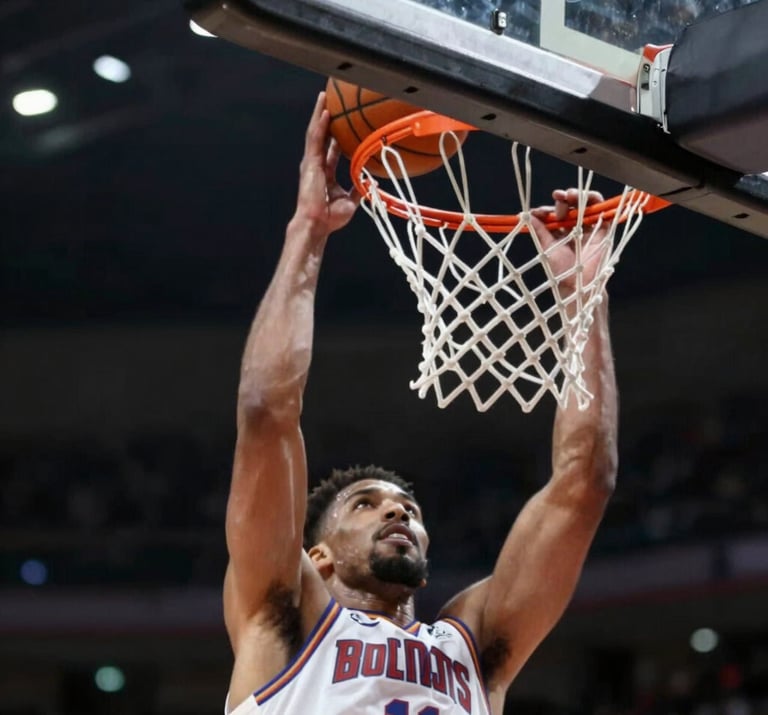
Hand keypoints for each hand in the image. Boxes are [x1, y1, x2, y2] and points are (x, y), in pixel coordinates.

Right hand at [293, 92, 359, 236]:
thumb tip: (372, 181)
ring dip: (319, 114)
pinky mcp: (309, 163)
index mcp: (326, 172)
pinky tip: (324, 112)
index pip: (331, 149)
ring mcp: (312, 163)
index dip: (336, 135)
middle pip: (322, 136)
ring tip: (323, 97)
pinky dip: (319, 125)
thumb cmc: (330, 217)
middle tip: (330, 100)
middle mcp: (317, 165)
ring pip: (316, 132)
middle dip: (325, 118)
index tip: (343, 122)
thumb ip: (359, 189)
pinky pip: (315, 140)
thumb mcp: (350, 201)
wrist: (317, 224)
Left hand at [529, 189, 609, 296]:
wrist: (576, 284)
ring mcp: (589, 227)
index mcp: (560, 231)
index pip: (554, 213)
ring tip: (570, 195)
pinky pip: (602, 209)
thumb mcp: (547, 247)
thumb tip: (525, 214)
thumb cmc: (561, 270)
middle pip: (570, 205)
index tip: (539, 211)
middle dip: (563, 199)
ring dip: (578, 195)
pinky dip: (595, 200)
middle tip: (558, 198)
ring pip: (586, 203)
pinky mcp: (603, 229)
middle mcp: (575, 227)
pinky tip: (587, 198)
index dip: (548, 209)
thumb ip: (539, 230)